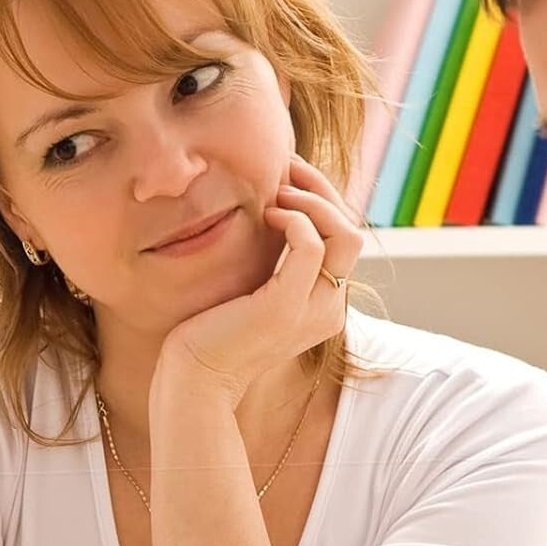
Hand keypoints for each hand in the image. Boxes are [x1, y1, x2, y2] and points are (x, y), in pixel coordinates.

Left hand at [158, 155, 362, 402]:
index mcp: (325, 303)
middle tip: (285, 167)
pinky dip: (295, 219)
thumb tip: (273, 205)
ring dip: (314, 200)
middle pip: (353, 229)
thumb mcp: (253, 287)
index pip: (344, 237)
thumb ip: (273, 258)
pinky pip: (311, 245)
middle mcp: (329, 307)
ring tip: (276, 191)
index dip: (323, 199)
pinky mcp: (286, 306)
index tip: (287, 175)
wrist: (193, 378)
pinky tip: (267, 214)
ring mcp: (313, 309)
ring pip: (346, 233)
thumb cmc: (212, 332)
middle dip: (322, 189)